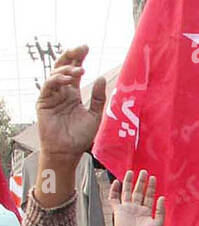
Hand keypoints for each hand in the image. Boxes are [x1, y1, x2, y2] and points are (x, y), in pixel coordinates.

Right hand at [35, 45, 105, 161]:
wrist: (68, 151)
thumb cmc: (81, 136)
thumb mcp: (95, 115)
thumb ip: (98, 98)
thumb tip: (101, 77)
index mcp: (73, 94)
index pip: (74, 71)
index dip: (78, 58)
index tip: (86, 48)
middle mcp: (62, 92)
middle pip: (63, 68)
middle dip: (71, 56)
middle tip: (81, 48)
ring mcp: (52, 96)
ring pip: (55, 75)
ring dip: (67, 70)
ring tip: (79, 71)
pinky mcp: (43, 102)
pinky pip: (48, 86)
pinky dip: (57, 80)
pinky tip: (67, 79)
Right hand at [108, 171, 165, 225]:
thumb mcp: (158, 223)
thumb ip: (161, 210)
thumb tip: (162, 197)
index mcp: (146, 212)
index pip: (149, 196)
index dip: (151, 187)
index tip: (153, 178)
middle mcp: (136, 209)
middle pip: (138, 192)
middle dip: (141, 182)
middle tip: (144, 172)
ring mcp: (126, 209)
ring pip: (127, 192)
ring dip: (128, 182)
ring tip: (131, 172)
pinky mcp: (117, 210)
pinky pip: (114, 198)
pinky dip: (114, 190)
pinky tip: (116, 182)